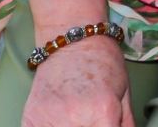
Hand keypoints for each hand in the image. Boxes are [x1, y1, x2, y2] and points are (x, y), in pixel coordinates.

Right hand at [20, 37, 134, 126]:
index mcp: (104, 112)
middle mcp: (76, 118)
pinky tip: (57, 121)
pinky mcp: (32, 117)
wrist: (73, 39)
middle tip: (91, 117)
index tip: (106, 125)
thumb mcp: (125, 91)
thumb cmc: (101, 60)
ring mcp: (51, 119)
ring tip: (75, 117)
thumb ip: (126, 123)